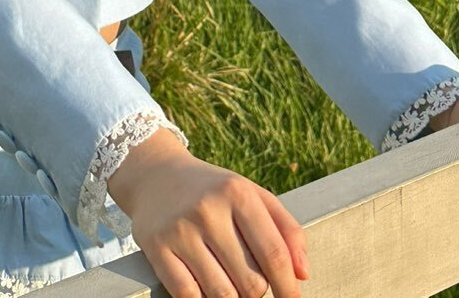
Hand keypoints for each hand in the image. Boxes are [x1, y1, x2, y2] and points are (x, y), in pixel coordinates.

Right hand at [107, 128, 309, 297]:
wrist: (156, 174)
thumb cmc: (213, 191)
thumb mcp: (252, 195)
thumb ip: (286, 230)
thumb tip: (302, 275)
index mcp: (238, 193)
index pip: (275, 255)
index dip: (288, 288)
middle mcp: (208, 210)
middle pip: (251, 283)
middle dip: (256, 290)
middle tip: (247, 279)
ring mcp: (180, 229)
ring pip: (223, 296)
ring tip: (227, 282)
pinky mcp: (157, 247)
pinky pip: (189, 296)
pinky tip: (204, 286)